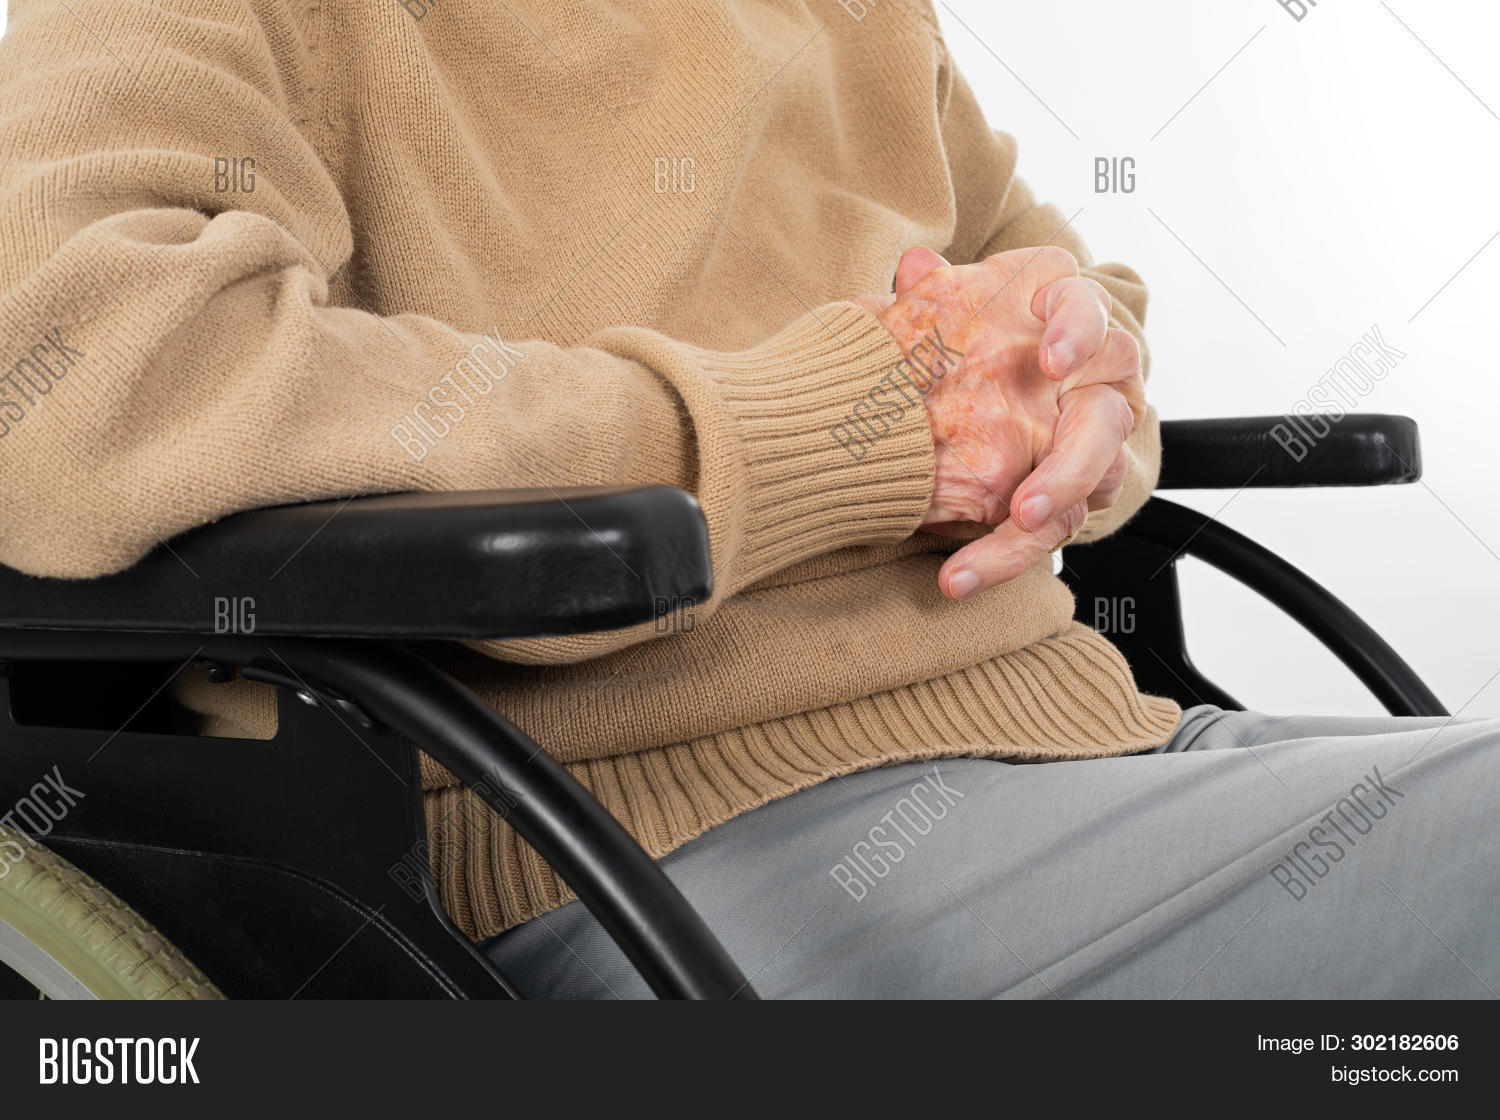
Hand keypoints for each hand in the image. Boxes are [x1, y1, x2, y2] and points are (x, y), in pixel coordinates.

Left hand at [856, 245, 1144, 599]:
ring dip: (1051, 511)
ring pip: (1093, 482)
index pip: (1085, 308)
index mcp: (1063, 312)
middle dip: (1073, 462)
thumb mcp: (932, 311)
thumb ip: (927, 293)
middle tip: (1028, 500)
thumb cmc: (954, 334)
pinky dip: (1002, 556)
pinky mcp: (1066, 491)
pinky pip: (1052, 528)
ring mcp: (1088, 435)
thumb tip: (915, 268)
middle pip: (1108, 415)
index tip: (1051, 360)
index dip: (1077, 330)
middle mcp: (1093, 374)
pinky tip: (958, 576)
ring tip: (1007, 533)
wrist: (943, 387)